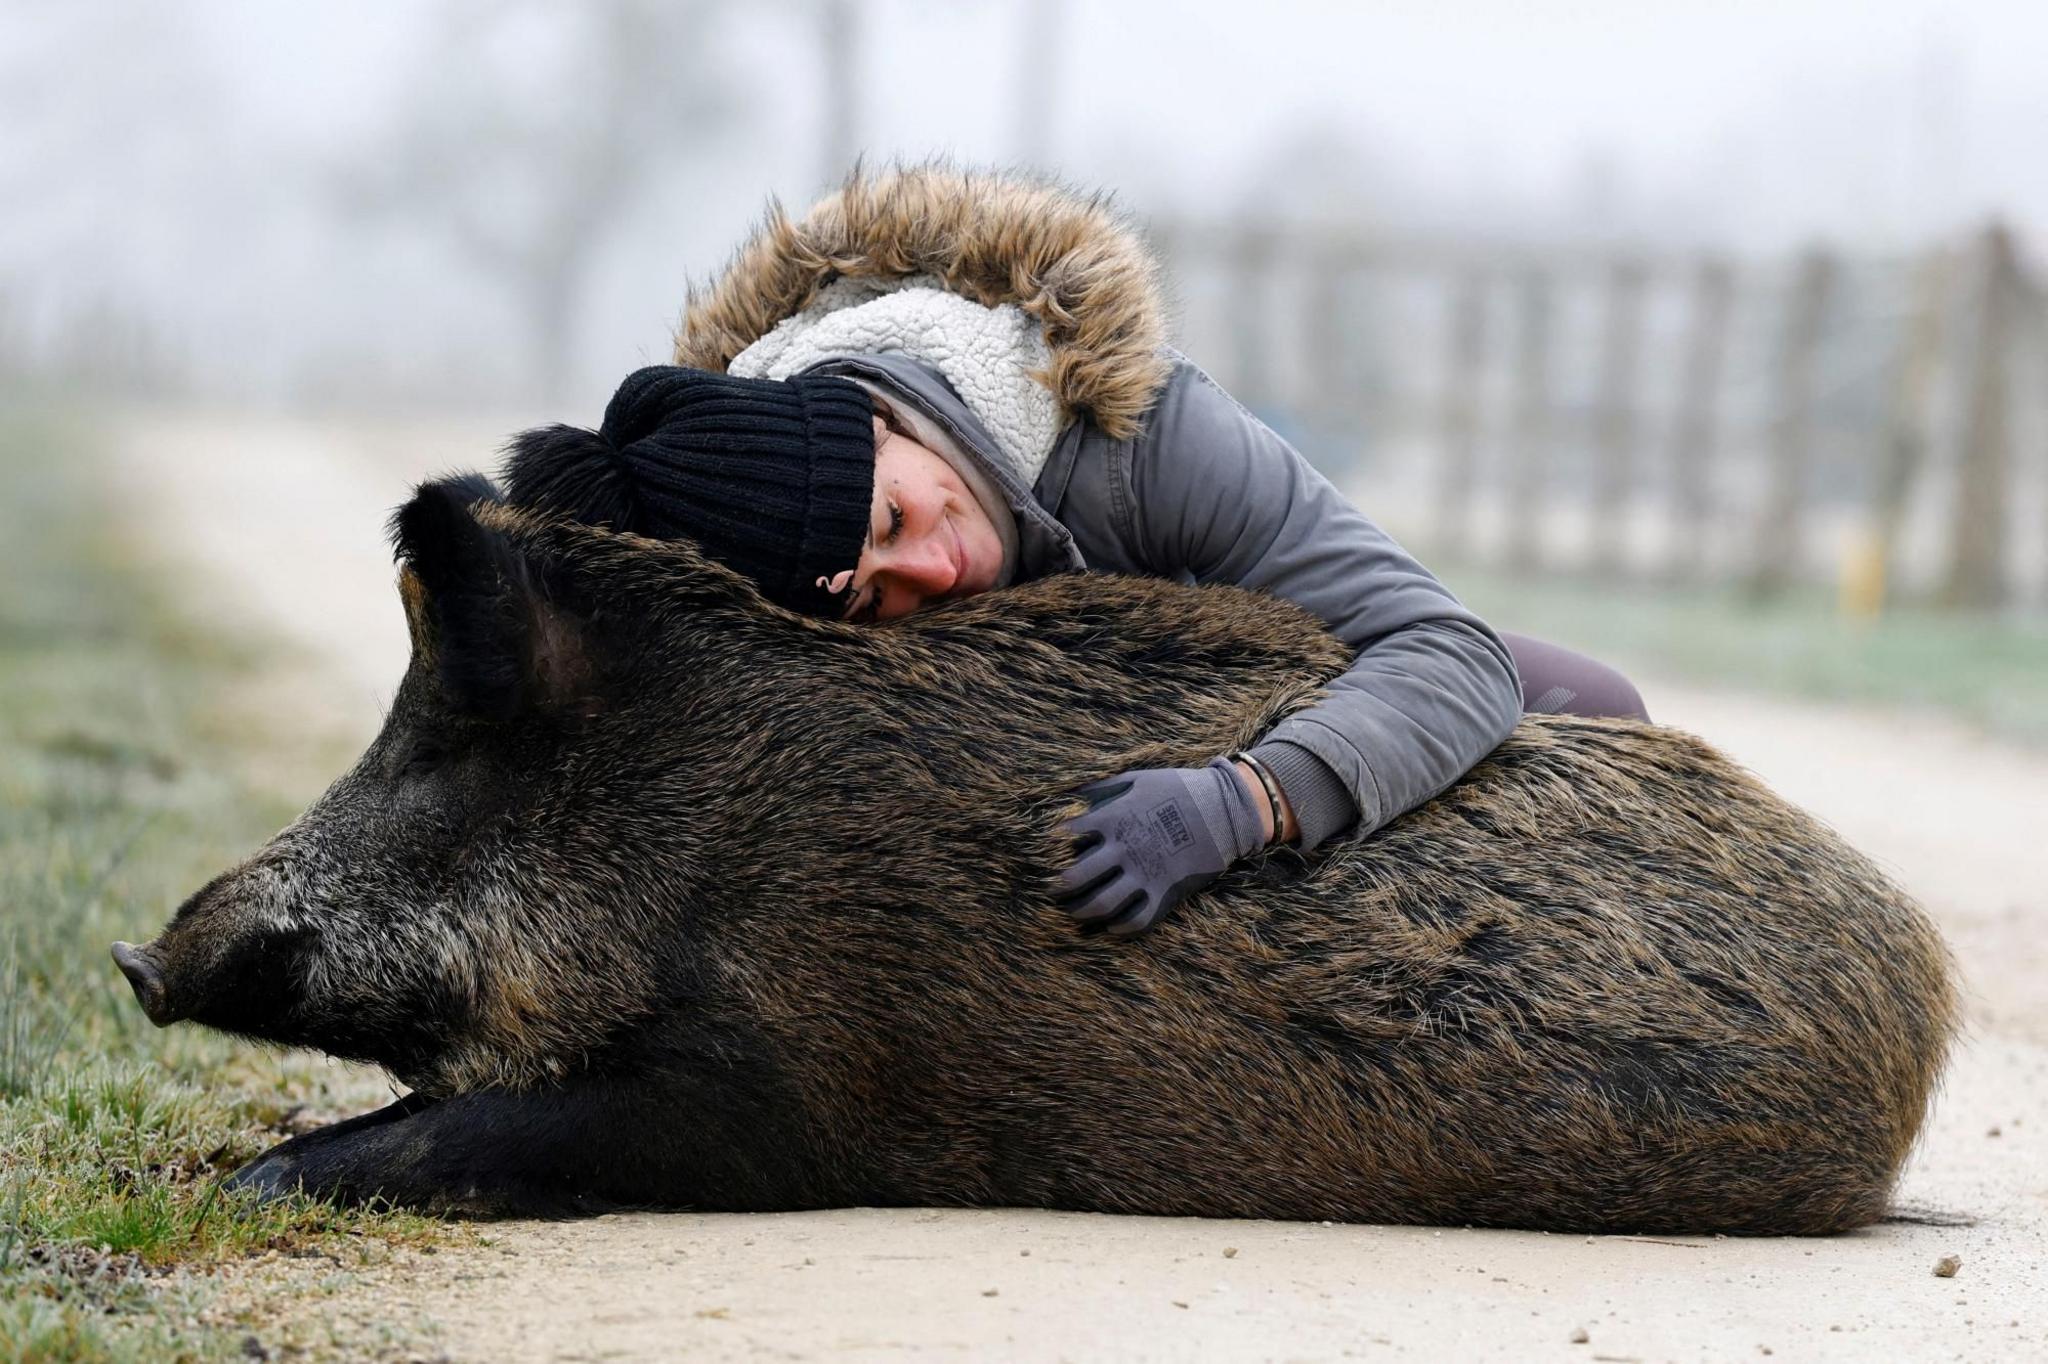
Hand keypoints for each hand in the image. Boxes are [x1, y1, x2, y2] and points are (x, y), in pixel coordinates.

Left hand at [1054, 758, 1266, 935]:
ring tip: (1072, 911)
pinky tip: (1110, 925)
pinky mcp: (1165, 893)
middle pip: (1076, 878)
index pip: (1068, 837)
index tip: (1046, 850)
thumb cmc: (1179, 789)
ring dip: (1080, 911)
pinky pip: (1136, 920)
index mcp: (1114, 818)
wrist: (1224, 809)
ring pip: (1101, 904)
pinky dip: (1119, 927)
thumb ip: (1104, 788)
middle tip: (1051, 889)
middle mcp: (1124, 849)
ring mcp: (1144, 874)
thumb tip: (1074, 794)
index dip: (1052, 845)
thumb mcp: (1138, 778)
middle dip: (1057, 887)